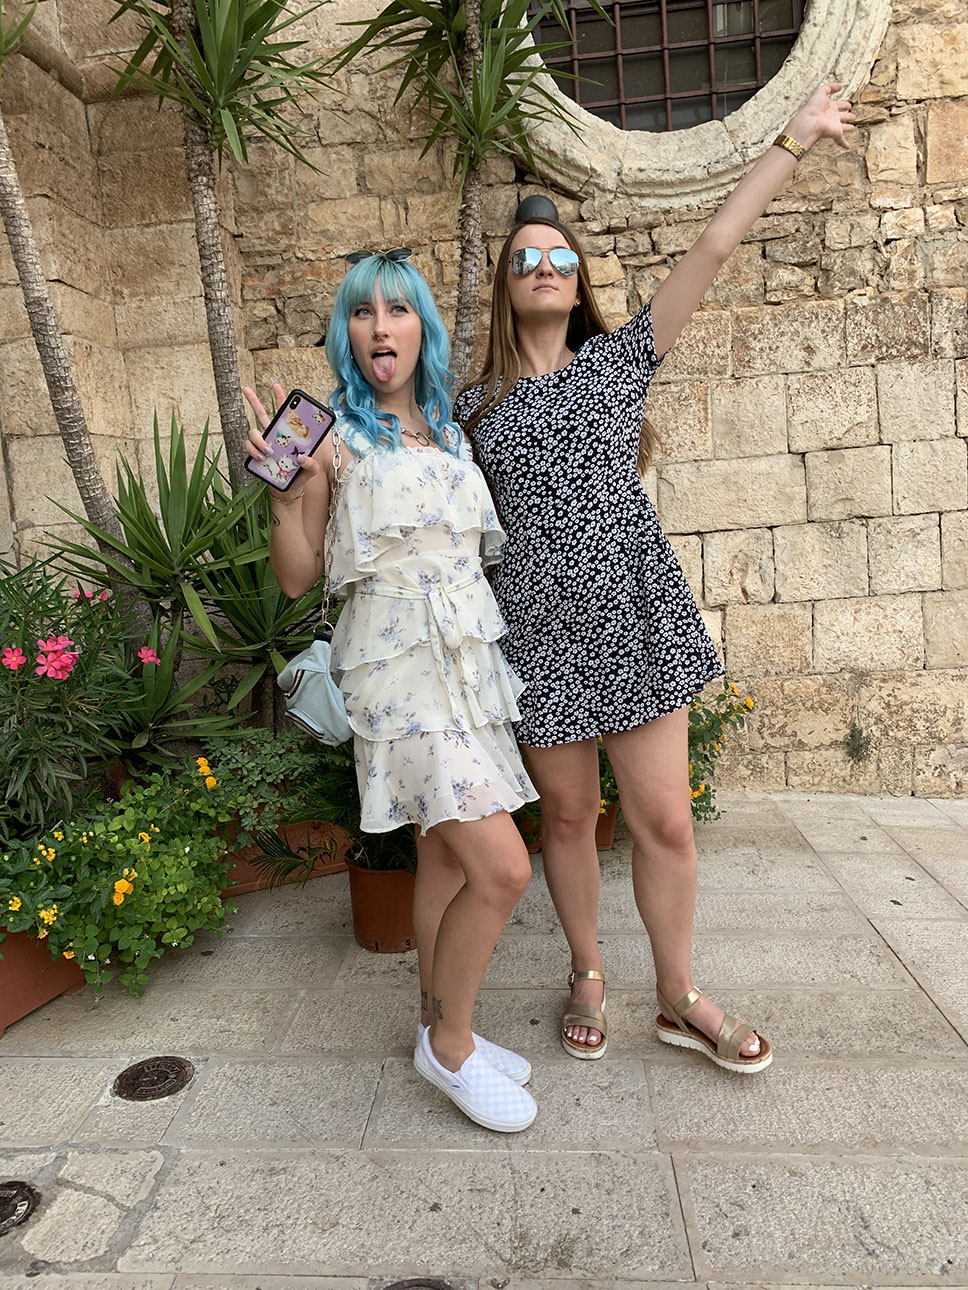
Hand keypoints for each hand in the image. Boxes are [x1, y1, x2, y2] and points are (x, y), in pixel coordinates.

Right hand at [242, 383, 321, 501]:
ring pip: (253, 432)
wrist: (288, 492)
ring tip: (269, 451)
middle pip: (261, 414)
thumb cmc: (299, 477)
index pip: (284, 413)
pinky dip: (253, 451)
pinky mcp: (256, 455)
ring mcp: (263, 445)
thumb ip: (312, 465)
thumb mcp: (311, 471)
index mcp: (288, 435)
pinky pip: (248, 447)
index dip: (280, 398)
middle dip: (253, 400)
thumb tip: (302, 458)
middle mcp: (274, 436)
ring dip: (258, 439)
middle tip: (245, 388)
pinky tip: (261, 457)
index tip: (276, 385)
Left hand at [787, 83, 855, 151]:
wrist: (809, 122)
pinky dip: (845, 143)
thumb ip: (830, 87)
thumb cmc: (812, 107)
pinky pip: (841, 140)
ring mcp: (834, 125)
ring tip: (853, 128)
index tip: (849, 105)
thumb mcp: (820, 92)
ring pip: (844, 127)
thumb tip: (840, 86)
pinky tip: (848, 147)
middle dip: (848, 115)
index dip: (844, 104)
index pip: (839, 105)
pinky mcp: (836, 133)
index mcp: (829, 107)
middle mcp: (832, 116)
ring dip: (848, 128)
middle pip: (842, 115)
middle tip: (853, 116)